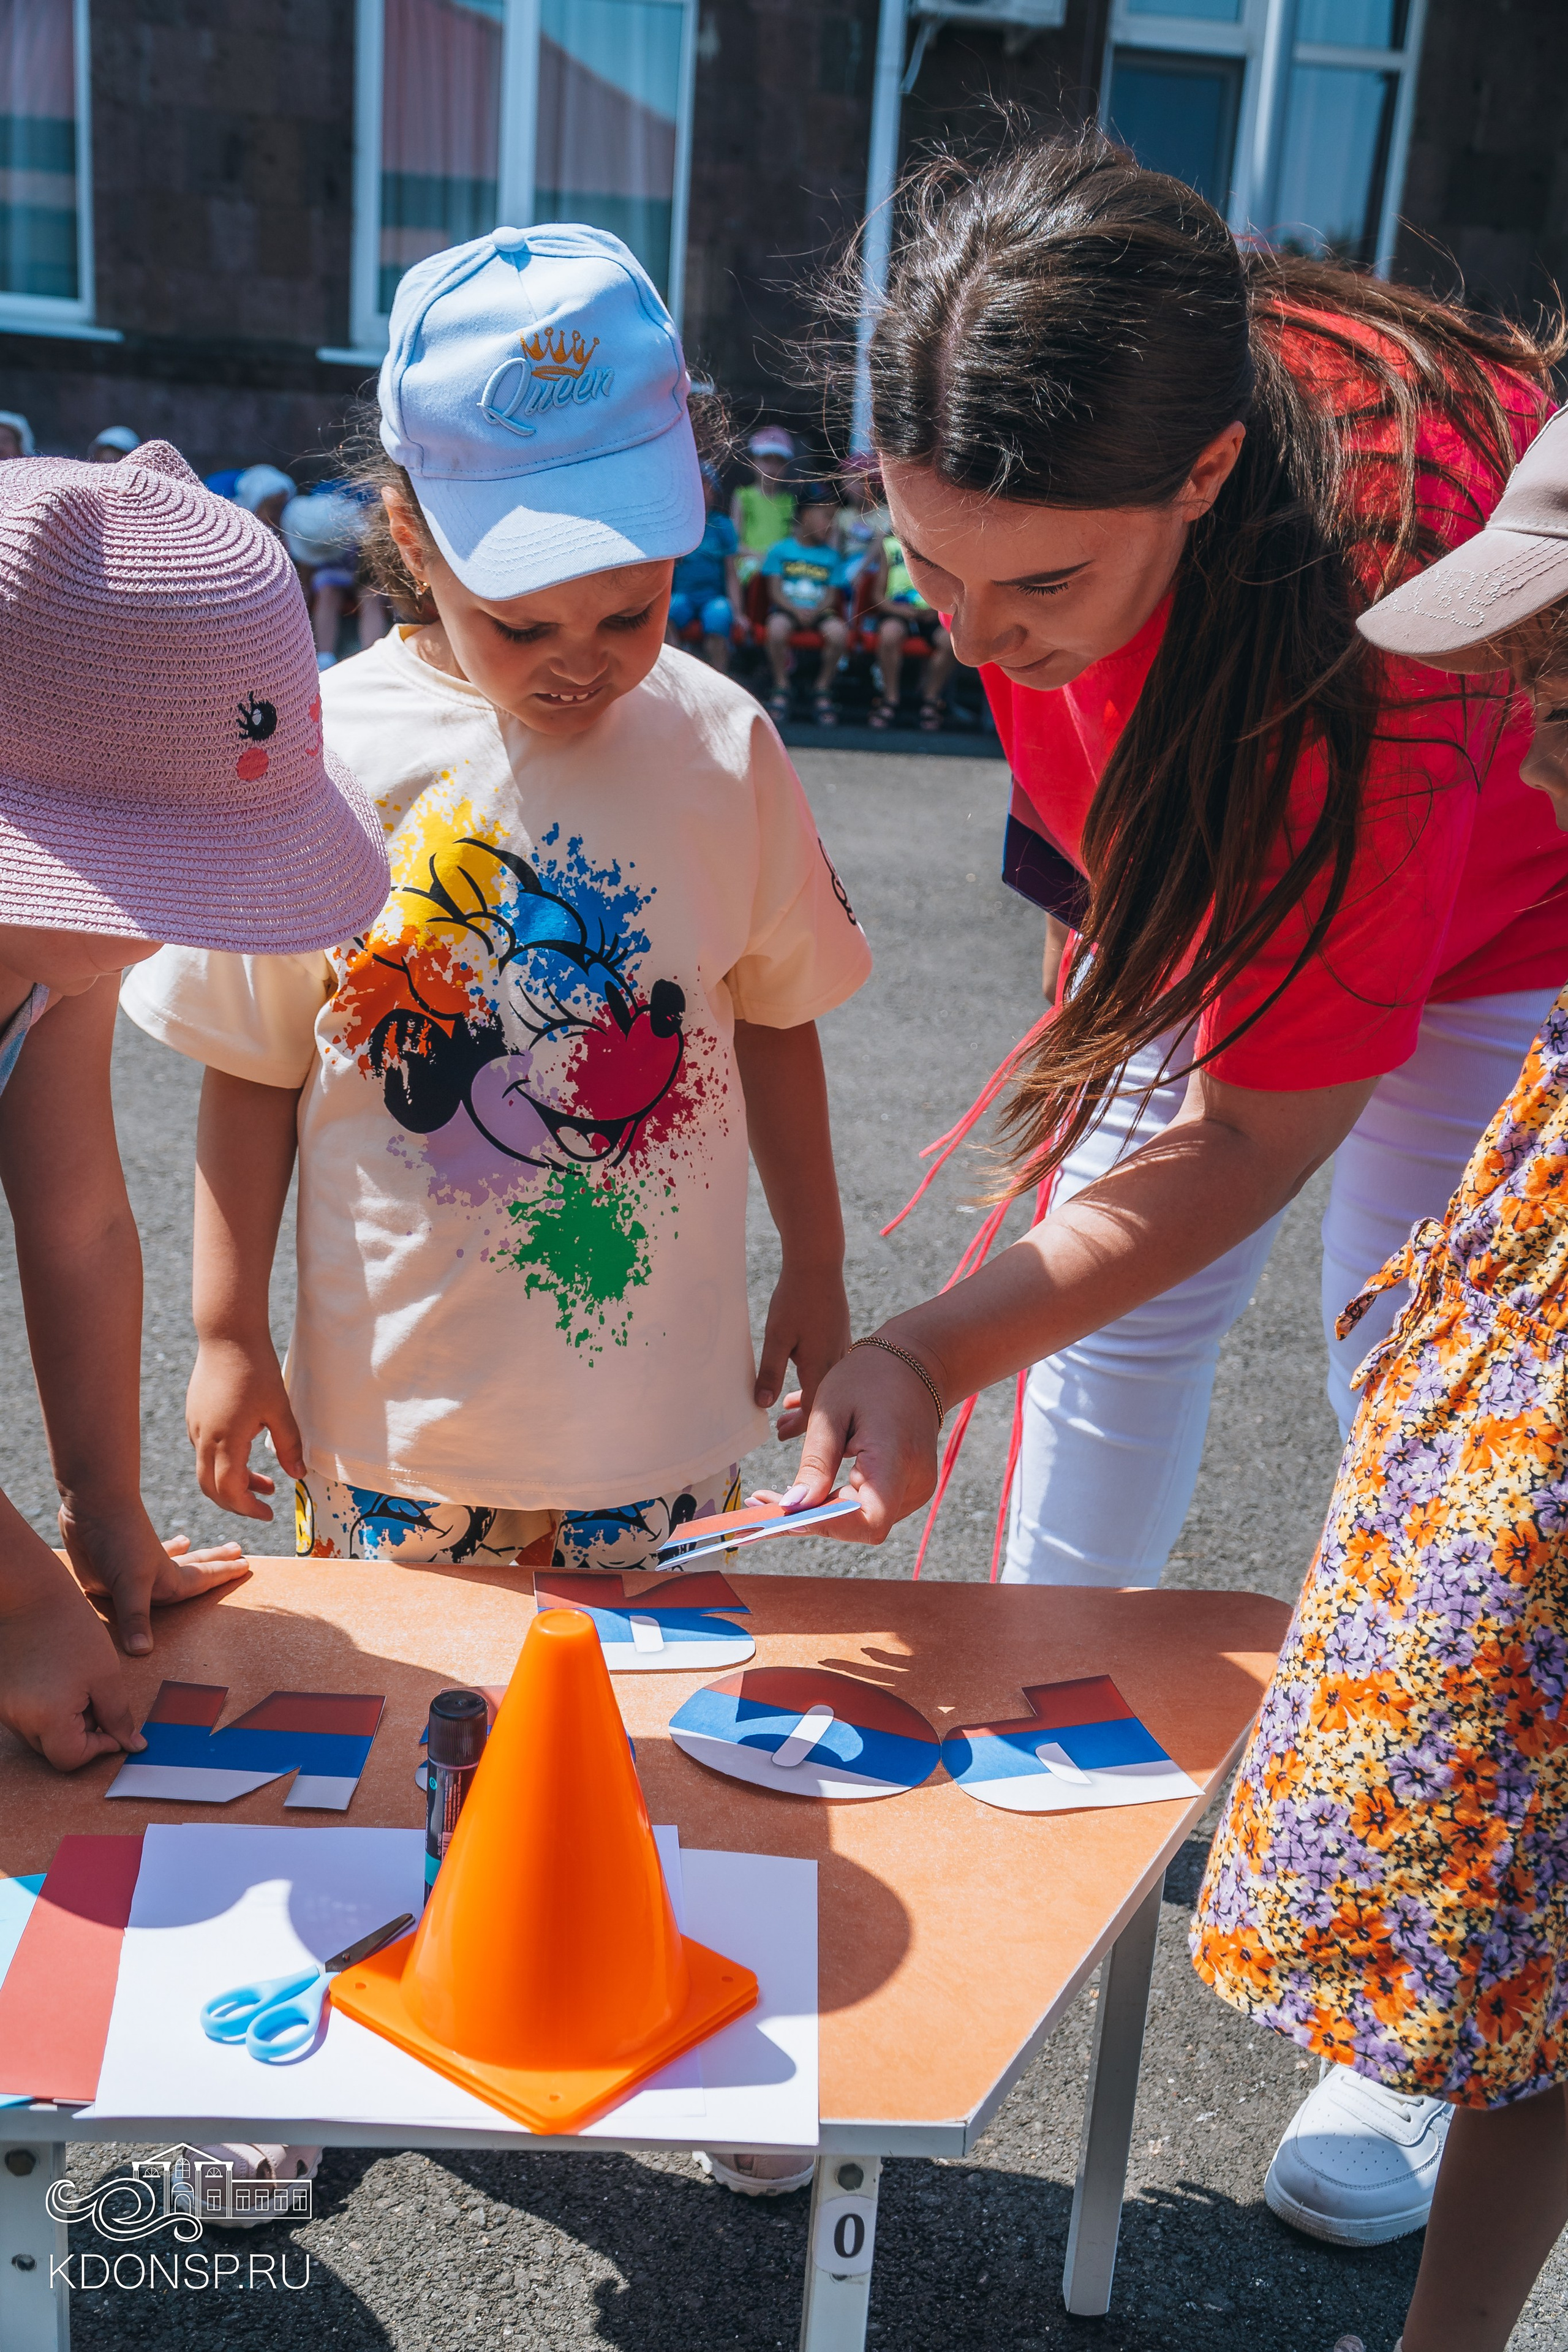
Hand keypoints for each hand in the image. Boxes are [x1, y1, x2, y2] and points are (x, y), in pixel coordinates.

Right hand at [0, 1551, 145, 1768]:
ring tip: (79, 1684)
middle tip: (99, 1700)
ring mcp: (5, 1708)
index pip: (71, 1760)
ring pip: (41, 1734)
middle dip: (83, 1735)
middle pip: (54, 1750)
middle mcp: (18, 1720)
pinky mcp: (1, 1695)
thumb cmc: (72, 1629)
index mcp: (46, 1719)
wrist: (31, 1594)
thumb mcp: (106, 1675)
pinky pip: (27, 1716)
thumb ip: (118, 1716)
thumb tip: (130, 1745)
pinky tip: (60, 1679)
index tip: (113, 1725)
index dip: (98, 1748)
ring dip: (65, 1722)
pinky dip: (47, 1709)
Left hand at [58, 1503, 248, 1657]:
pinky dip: (137, 1562)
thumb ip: (136, 1617)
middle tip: (237, 1549)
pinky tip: (137, 1551)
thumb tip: (143, 1651)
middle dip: (213, 1561)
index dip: (224, 1574)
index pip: (203, 1579)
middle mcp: (154, 1573)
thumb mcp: (130, 1583)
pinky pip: (127, 1572)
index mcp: (167, 1578)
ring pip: (164, 1561)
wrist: (91, 1504)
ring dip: (180, 1554)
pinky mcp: (105, 1569)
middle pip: (191, 1566)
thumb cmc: (119, 1541)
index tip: (246, 1565)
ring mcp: (130, 1569)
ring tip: (189, 1542)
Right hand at [187, 1334, 305, 1521]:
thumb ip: (289, 1445)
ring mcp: (195, 1428)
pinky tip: (247, 1453)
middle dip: (237, 1503)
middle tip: (264, 1505)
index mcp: (226, 1440)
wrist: (227, 1336)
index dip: (248, 1509)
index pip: (230, 1492)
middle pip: (212, 1489)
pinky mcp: (194, 1417)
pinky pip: (204, 1452)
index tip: (269, 1514)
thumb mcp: (280, 1409)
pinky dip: (224, 1464)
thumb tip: (298, 1476)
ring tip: (266, 1483)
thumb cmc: (256, 1369)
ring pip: (207, 1471)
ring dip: (233, 1483)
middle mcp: (204, 1439)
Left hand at [753, 1261, 851, 1438]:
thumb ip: (770, 1372)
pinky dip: (817, 1379)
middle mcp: (837, 1361)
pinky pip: (832, 1367)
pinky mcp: (840, 1334)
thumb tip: (763, 1404)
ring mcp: (842, 1347)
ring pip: (828, 1384)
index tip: (779, 1435)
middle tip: (782, 1428)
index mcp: (821, 1366)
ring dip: (810, 1398)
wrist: (818, 1264)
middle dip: (802, 1418)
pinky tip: (807, 1375)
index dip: (797, 1427)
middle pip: (823, 1401)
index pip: (813, 1411)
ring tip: (789, 1405)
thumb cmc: (795, 1299)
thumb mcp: (777, 1337)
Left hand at [780, 1337, 944, 1540]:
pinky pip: (866, 1506)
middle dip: (808, 1519)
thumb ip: (815, 1464)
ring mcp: (915, 1489)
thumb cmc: (869, 1378)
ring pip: (860, 1519)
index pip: (868, 1520)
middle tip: (757, 1505)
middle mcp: (914, 1483)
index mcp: (896, 1459)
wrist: (913, 1365)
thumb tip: (792, 1509)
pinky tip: (805, 1490)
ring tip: (771, 1497)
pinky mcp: (908, 1489)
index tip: (783, 1515)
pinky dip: (834, 1501)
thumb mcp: (831, 1411)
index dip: (826, 1525)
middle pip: (859, 1524)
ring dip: (817, 1511)